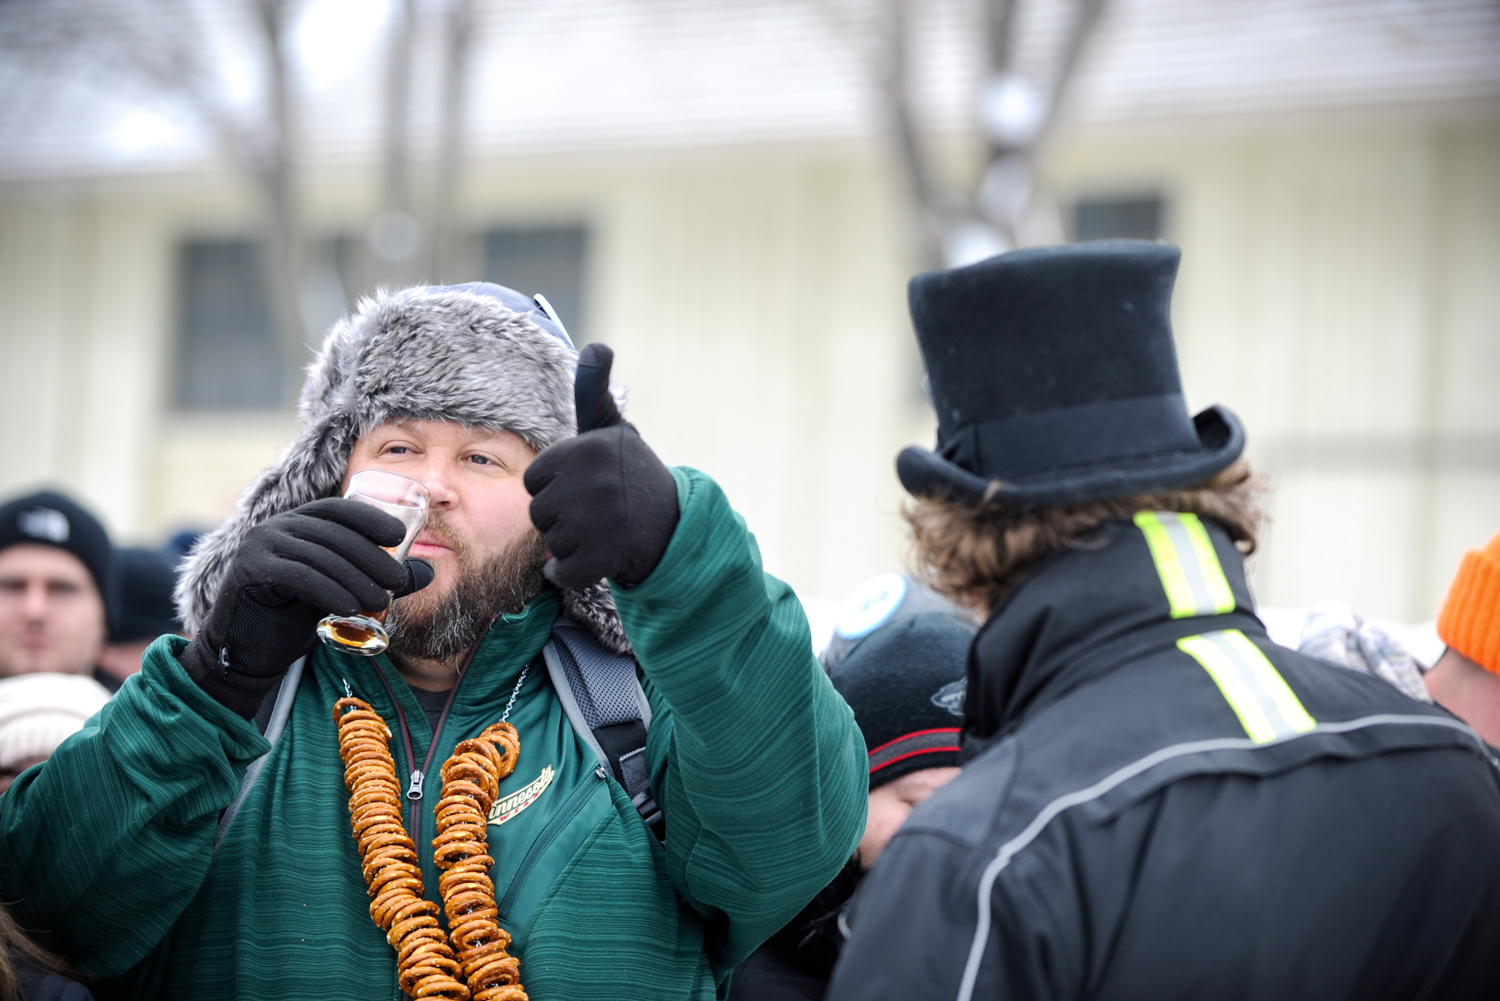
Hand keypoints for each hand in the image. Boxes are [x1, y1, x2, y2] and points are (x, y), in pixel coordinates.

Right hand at [180, 498, 434, 716]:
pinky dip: (328, 591)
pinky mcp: (248, 571)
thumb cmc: (298, 615)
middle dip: (372, 557)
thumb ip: (376, 577)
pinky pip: (297, 576)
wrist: (249, 649)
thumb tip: (427, 571)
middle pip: (333, 534)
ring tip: (381, 601)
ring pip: (319, 556)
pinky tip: (349, 608)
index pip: (338, 509)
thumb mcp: (341, 590)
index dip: (370, 517)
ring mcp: (258, 546)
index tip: (399, 535)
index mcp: (298, 522)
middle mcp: (276, 526)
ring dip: (356, 578)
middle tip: (398, 582)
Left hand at [525, 344, 679, 589]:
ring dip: (571, 543)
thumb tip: (596, 346)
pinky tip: (595, 557)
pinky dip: (571, 572)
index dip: (557, 486)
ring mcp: (599, 522)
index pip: (534, 479)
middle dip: (562, 517)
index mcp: (587, 449)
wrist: (675, 527)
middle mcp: (592, 482)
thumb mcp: (614, 432)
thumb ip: (593, 393)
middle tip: (597, 511)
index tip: (586, 485)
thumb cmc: (633, 476)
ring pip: (551, 543)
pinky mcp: (604, 557)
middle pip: (538, 513)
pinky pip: (562, 572)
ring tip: (601, 531)